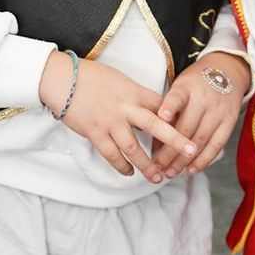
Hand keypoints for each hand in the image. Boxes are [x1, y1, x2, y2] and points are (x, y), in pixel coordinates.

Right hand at [39, 51, 197, 183]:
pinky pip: (111, 154)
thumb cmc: (90, 76)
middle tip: (192, 151)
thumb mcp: (119, 79)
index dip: (177, 118)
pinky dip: (121, 165)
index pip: (162, 105)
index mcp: (134, 92)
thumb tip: (150, 108)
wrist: (62, 80)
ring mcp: (110, 122)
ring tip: (158, 177)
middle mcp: (125, 108)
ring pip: (133, 148)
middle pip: (156, 126)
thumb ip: (135, 95)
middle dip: (175, 140)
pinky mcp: (94, 132)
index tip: (192, 127)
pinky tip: (129, 172)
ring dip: (147, 164)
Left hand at [157, 53, 249, 177]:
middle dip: (170, 150)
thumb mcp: (179, 86)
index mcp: (187, 87)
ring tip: (170, 172)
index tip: (161, 118)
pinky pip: (216, 145)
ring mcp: (218, 111)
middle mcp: (204, 99)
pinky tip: (191, 169)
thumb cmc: (195, 83)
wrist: (227, 71)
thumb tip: (152, 138)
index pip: (177, 98)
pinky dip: (203, 160)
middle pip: (186, 128)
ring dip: (184, 160)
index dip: (169, 108)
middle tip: (156, 166)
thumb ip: (168, 108)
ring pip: (200, 140)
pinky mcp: (229, 122)